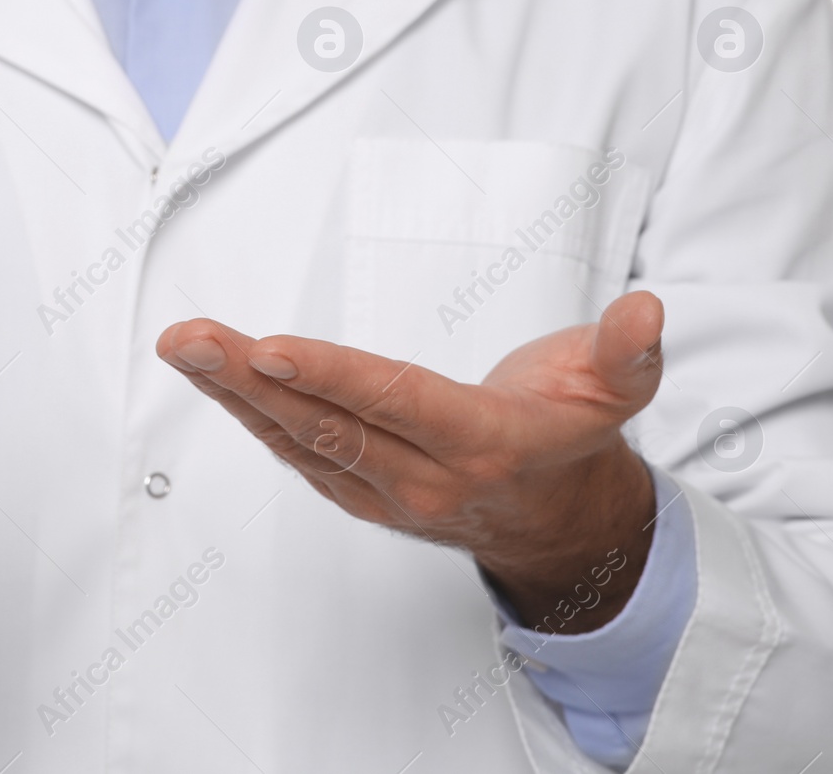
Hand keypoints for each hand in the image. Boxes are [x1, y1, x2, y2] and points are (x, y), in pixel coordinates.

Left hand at [156, 292, 665, 630]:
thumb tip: (645, 311)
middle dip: (249, 380)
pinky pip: (299, 456)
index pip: (394, 404)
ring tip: (187, 350)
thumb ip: (626, 352)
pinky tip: (220, 384)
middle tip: (191, 341)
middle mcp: (426, 480)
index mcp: (483, 446)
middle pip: (327, 425)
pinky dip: (254, 418)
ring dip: (235, 396)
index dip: (330, 376)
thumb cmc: (571, 437)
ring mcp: (387, 496)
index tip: (267, 350)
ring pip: (300, 442)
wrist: (560, 522)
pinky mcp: (362, 496)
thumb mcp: (618, 390)